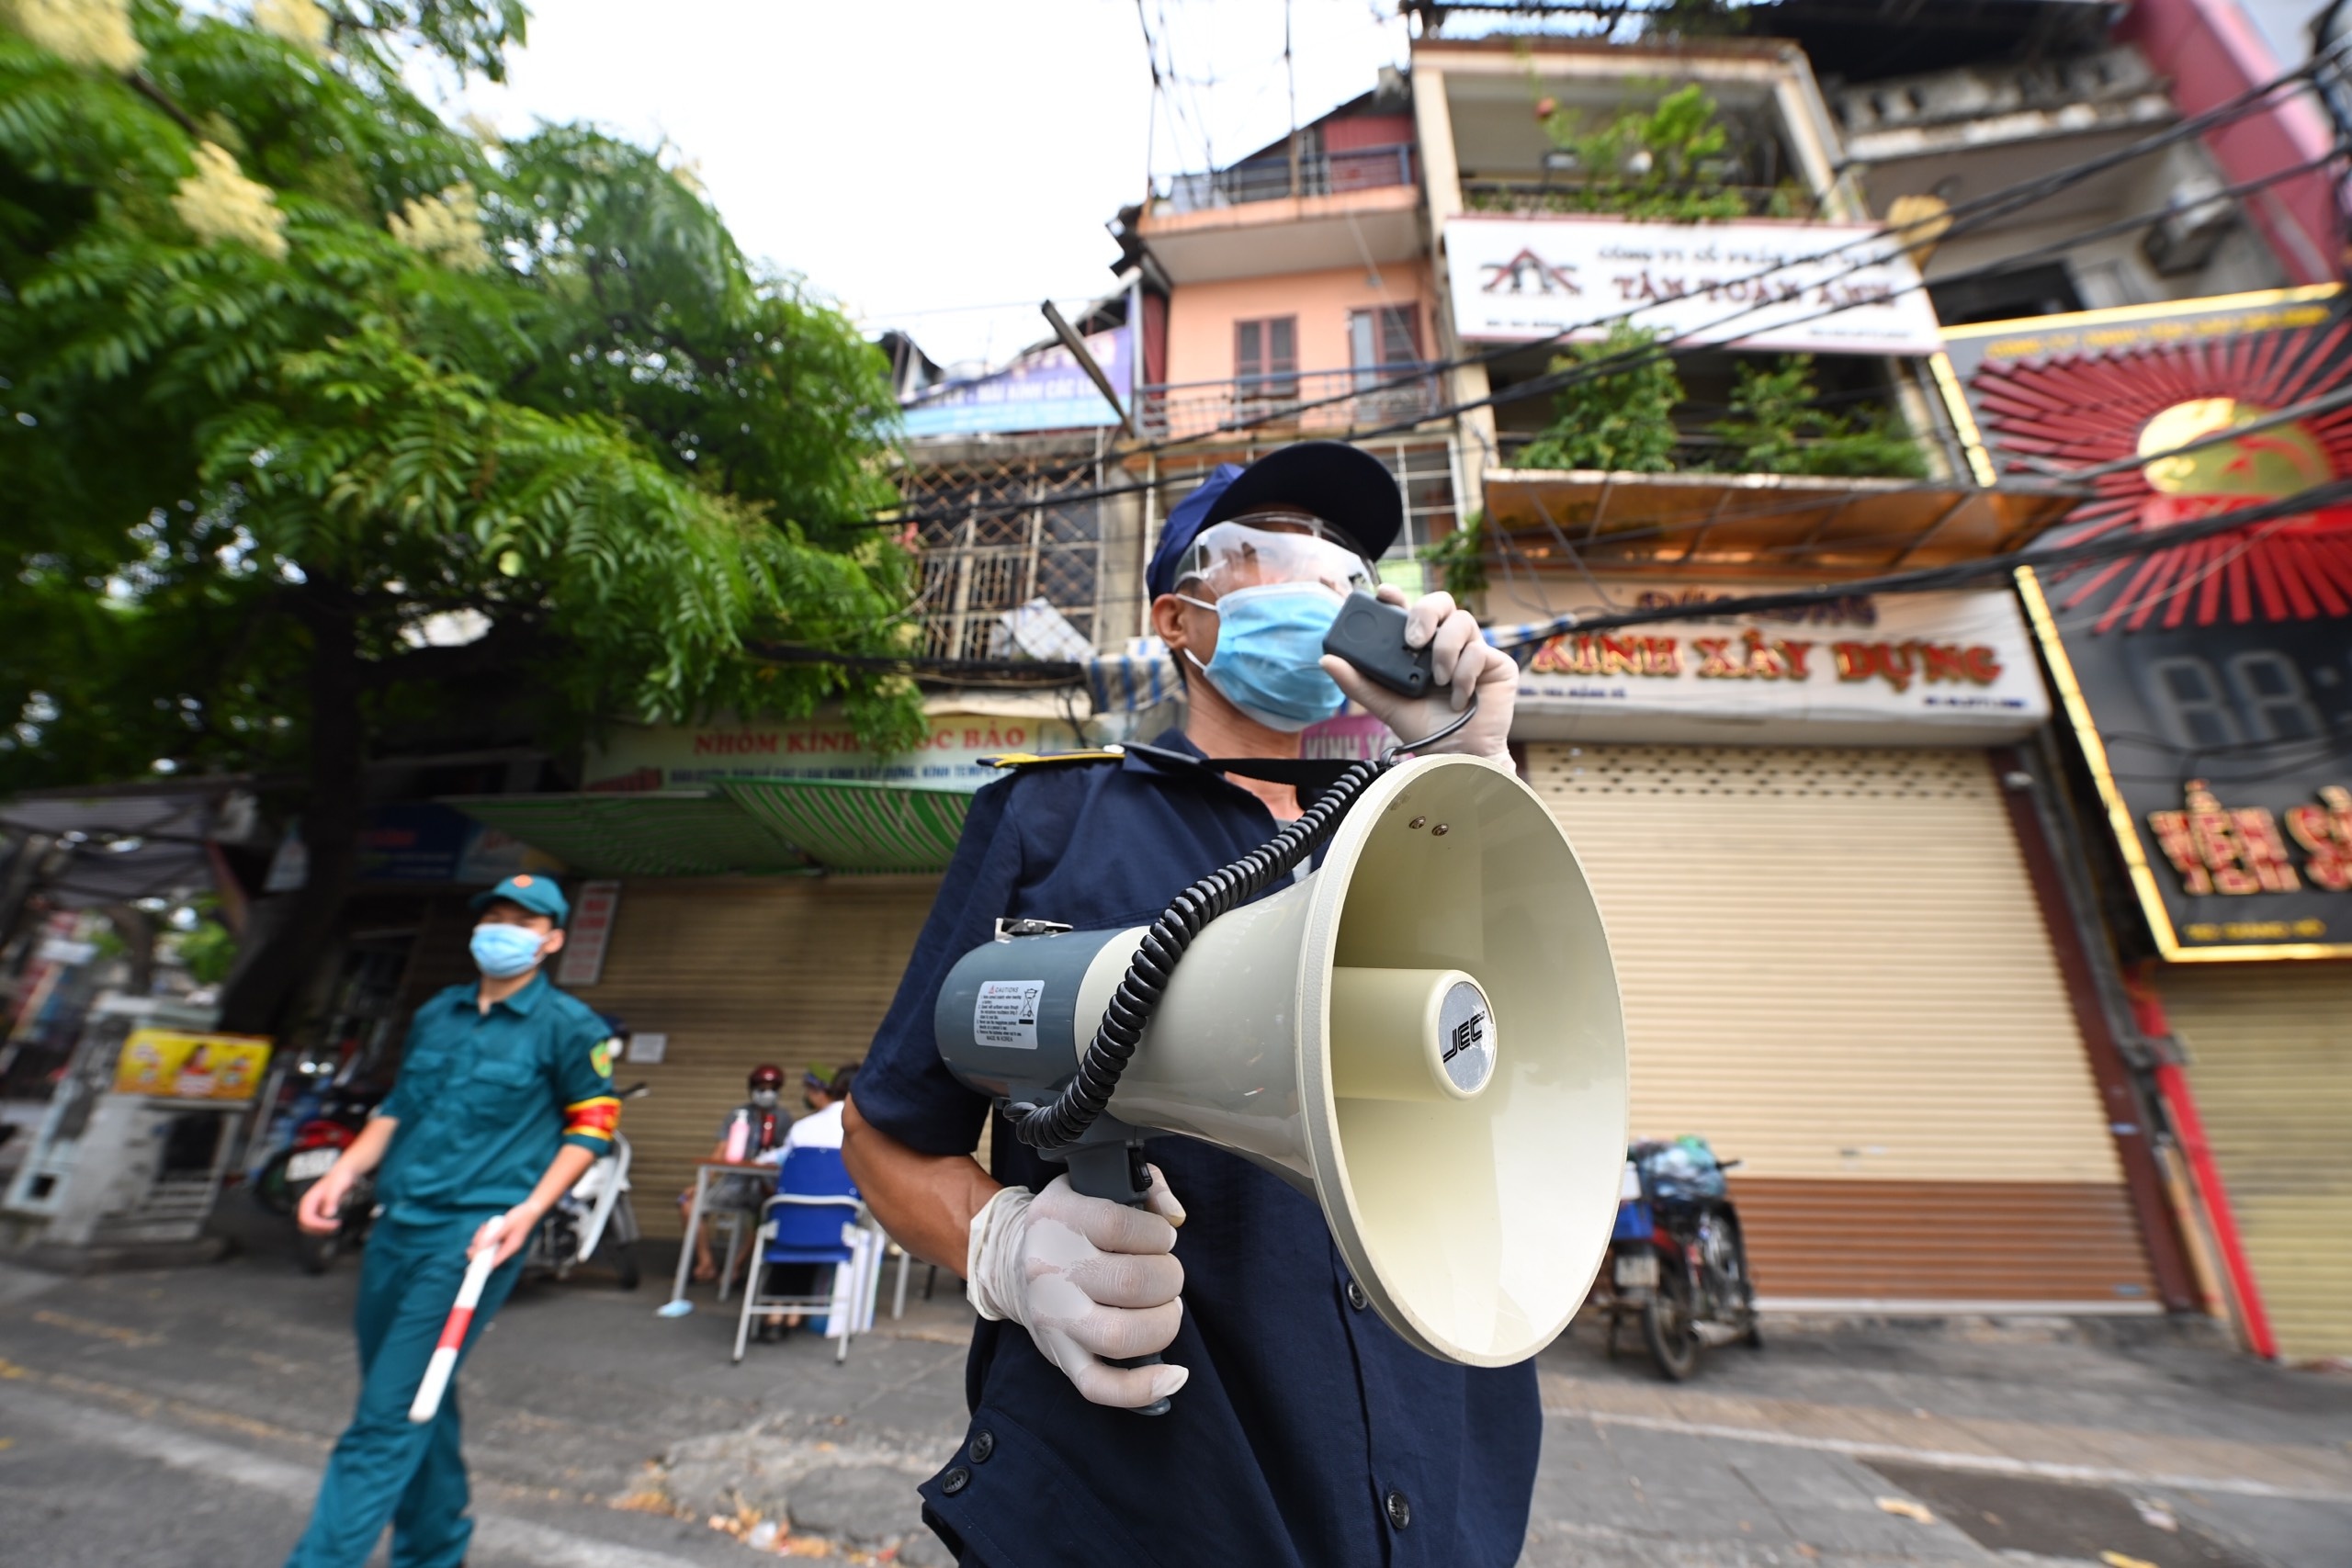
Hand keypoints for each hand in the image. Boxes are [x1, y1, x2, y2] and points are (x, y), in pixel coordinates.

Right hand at [295, 1165, 349, 1234]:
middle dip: (319, 1229)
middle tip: (335, 1227)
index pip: (306, 1219)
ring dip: (321, 1230)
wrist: (343, 1173)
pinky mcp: (318, 1212)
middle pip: (305, 1225)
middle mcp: (307, 1206)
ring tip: (336, 1226)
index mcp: (308, 1200)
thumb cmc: (339, 1178)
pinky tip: (334, 1224)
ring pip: (310, 1227)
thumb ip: (332, 1199)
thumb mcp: (337, 1187)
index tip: (333, 1224)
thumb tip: (327, 1214)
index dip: (318, 1225)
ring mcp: (312, 1209)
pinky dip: (324, 1228)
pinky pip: (316, 1224)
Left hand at [468, 1207, 535, 1266]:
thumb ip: (494, 1236)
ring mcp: (506, 1244)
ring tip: (483, 1228)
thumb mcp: (507, 1225)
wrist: (532, 1210)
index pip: (495, 1262)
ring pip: (489, 1247)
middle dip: (479, 1250)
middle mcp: (508, 1249)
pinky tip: (487, 1227)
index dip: (483, 1265)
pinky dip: (487, 1235)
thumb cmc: (522, 1217)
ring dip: (482, 1239)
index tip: (471, 1265)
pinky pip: (492, 1241)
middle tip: (471, 1246)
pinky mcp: (503, 1239)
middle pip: (490, 1256)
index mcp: (511, 1248)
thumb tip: (482, 1247)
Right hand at [967, 1168, 1187, 1408]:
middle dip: (1169, 1278)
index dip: (1157, 1235)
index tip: (1163, 1238)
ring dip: (1163, 1323)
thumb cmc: (1070, 1223)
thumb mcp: (1094, 1184)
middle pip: (1130, 1283)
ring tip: (1167, 1308)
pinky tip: (1174, 1376)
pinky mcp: (1059, 1355)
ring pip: (1120, 1336)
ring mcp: (1051, 1318)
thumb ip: (1146, 1186)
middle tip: (1167, 1274)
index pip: (1118, 1226)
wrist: (1011, 1261)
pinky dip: (1143, 1389)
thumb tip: (1176, 1216)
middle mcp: (1047, 1269)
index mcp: (1056, 1219)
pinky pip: (1099, 1385)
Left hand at [1320, 586, 1516, 759]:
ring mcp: (1472, 650)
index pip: (1409, 610)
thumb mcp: (1386, 705)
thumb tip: (1326, 659)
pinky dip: (1464, 675)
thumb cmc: (1426, 730)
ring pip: (1462, 621)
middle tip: (1413, 641)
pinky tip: (1457, 698)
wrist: (1459, 756)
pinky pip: (1479, 650)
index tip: (1383, 594)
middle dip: (1425, 613)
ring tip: (1437, 681)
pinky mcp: (1495, 663)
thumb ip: (1358, 682)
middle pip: (1441, 602)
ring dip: (1444, 651)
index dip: (1397, 596)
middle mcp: (1446, 642)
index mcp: (1419, 647)